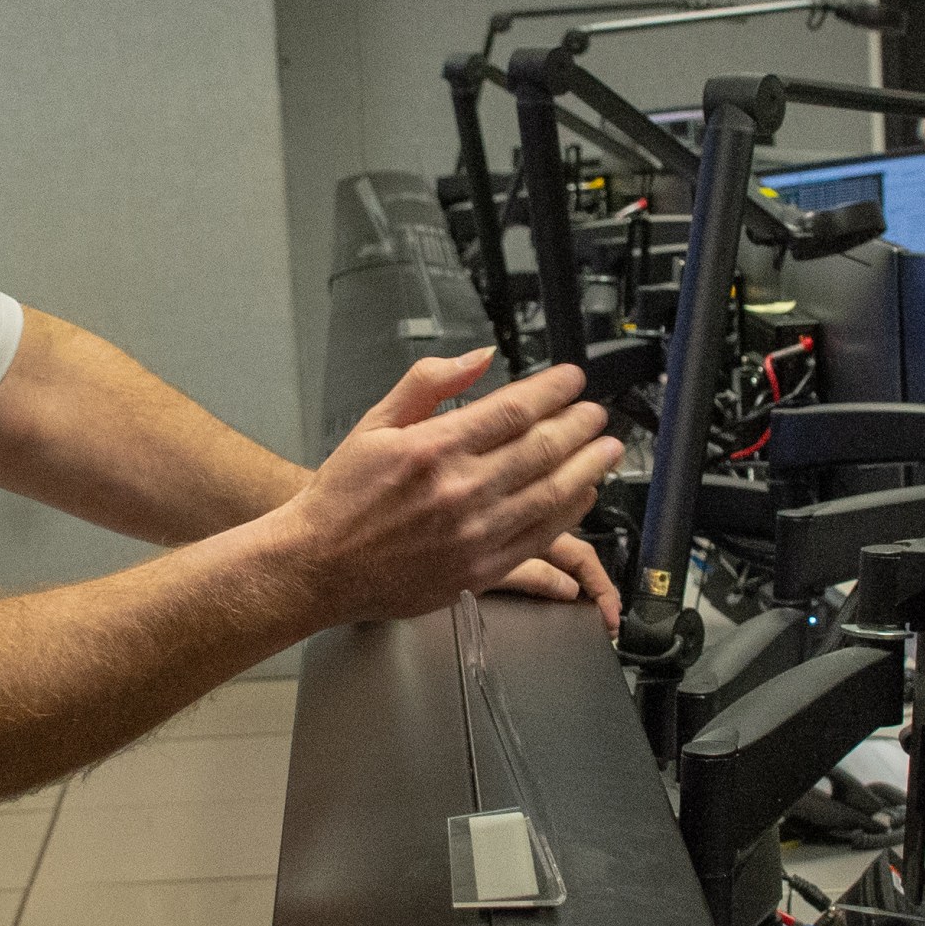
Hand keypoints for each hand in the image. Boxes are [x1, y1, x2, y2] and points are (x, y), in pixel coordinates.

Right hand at [270, 350, 624, 625]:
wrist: (317, 566)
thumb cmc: (342, 497)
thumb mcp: (375, 424)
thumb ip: (428, 383)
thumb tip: (480, 357)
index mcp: (434, 448)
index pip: (513, 410)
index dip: (554, 392)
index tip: (573, 380)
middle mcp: (460, 491)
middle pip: (543, 449)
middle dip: (580, 426)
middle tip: (597, 413)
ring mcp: (474, 534)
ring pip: (551, 493)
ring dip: (588, 467)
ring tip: (607, 448)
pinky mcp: (480, 569)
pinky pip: (540, 536)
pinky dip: (569, 512)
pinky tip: (582, 494)